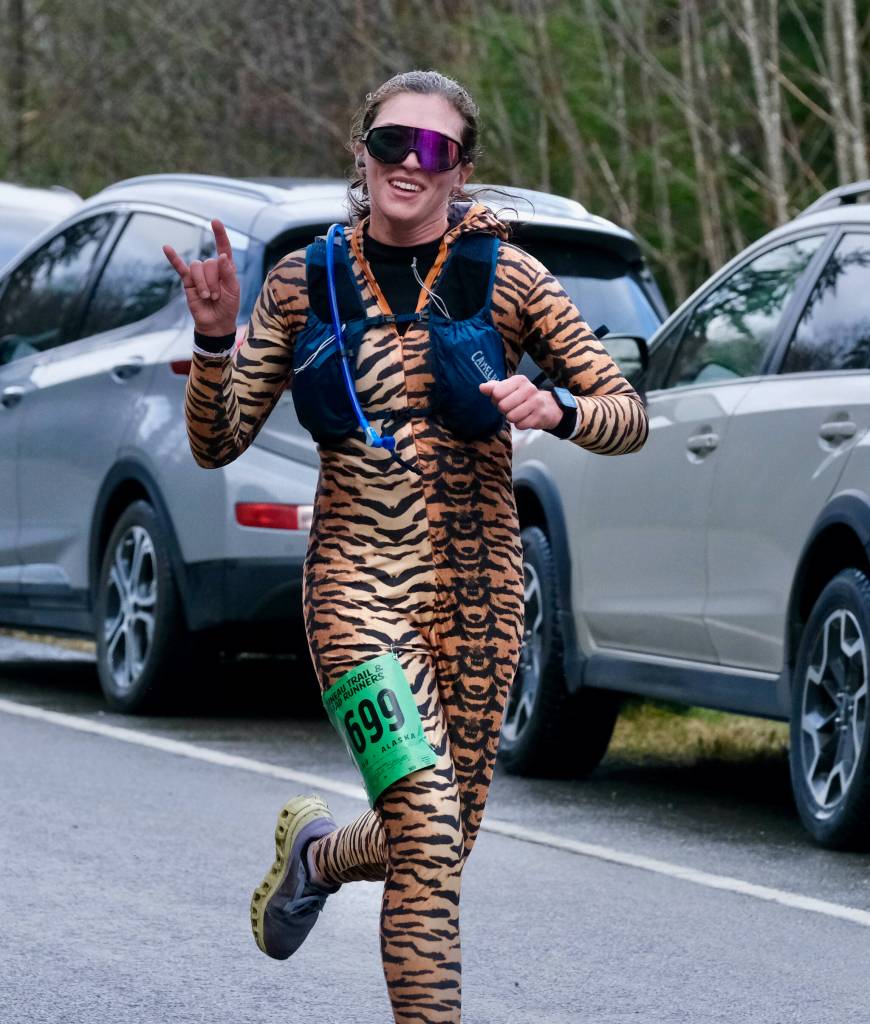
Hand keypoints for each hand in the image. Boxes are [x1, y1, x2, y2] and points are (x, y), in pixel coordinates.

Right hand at [163, 219, 239, 335]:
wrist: (216, 323)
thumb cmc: (228, 306)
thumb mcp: (233, 290)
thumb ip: (228, 273)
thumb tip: (222, 255)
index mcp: (226, 268)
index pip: (223, 247)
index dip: (220, 235)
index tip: (215, 221)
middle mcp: (212, 268)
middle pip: (210, 263)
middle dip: (214, 282)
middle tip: (217, 297)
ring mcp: (199, 274)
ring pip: (197, 267)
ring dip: (204, 284)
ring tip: (208, 297)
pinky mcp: (188, 281)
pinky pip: (179, 267)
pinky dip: (173, 258)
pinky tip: (166, 248)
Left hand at [479, 375, 562, 430]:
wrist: (547, 406)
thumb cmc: (522, 397)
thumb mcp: (508, 389)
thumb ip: (494, 388)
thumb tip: (482, 387)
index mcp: (519, 380)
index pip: (496, 393)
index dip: (496, 399)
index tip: (504, 398)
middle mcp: (529, 389)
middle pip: (503, 406)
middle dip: (504, 410)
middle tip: (512, 407)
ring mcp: (536, 402)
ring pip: (511, 417)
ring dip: (512, 418)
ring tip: (519, 413)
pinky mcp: (540, 416)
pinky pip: (520, 425)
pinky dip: (520, 424)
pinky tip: (526, 418)